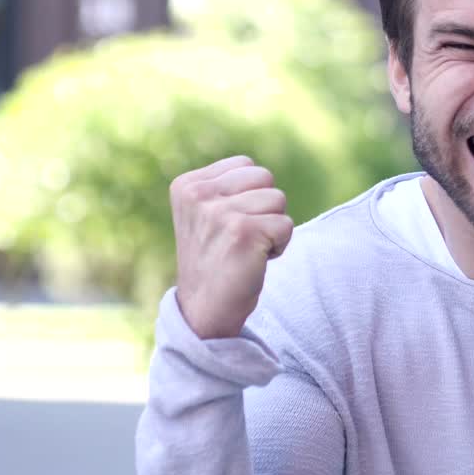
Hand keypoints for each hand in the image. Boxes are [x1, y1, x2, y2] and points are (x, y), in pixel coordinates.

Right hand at [169, 156, 293, 339]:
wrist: (204, 309)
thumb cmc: (214, 259)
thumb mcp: (205, 214)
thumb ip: (225, 187)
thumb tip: (260, 172)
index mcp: (187, 185)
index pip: (245, 165)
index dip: (249, 195)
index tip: (228, 224)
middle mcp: (198, 195)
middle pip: (264, 177)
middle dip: (264, 207)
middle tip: (241, 237)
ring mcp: (220, 213)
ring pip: (278, 199)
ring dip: (272, 227)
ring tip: (247, 248)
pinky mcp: (244, 232)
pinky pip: (286, 224)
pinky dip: (280, 245)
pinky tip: (256, 260)